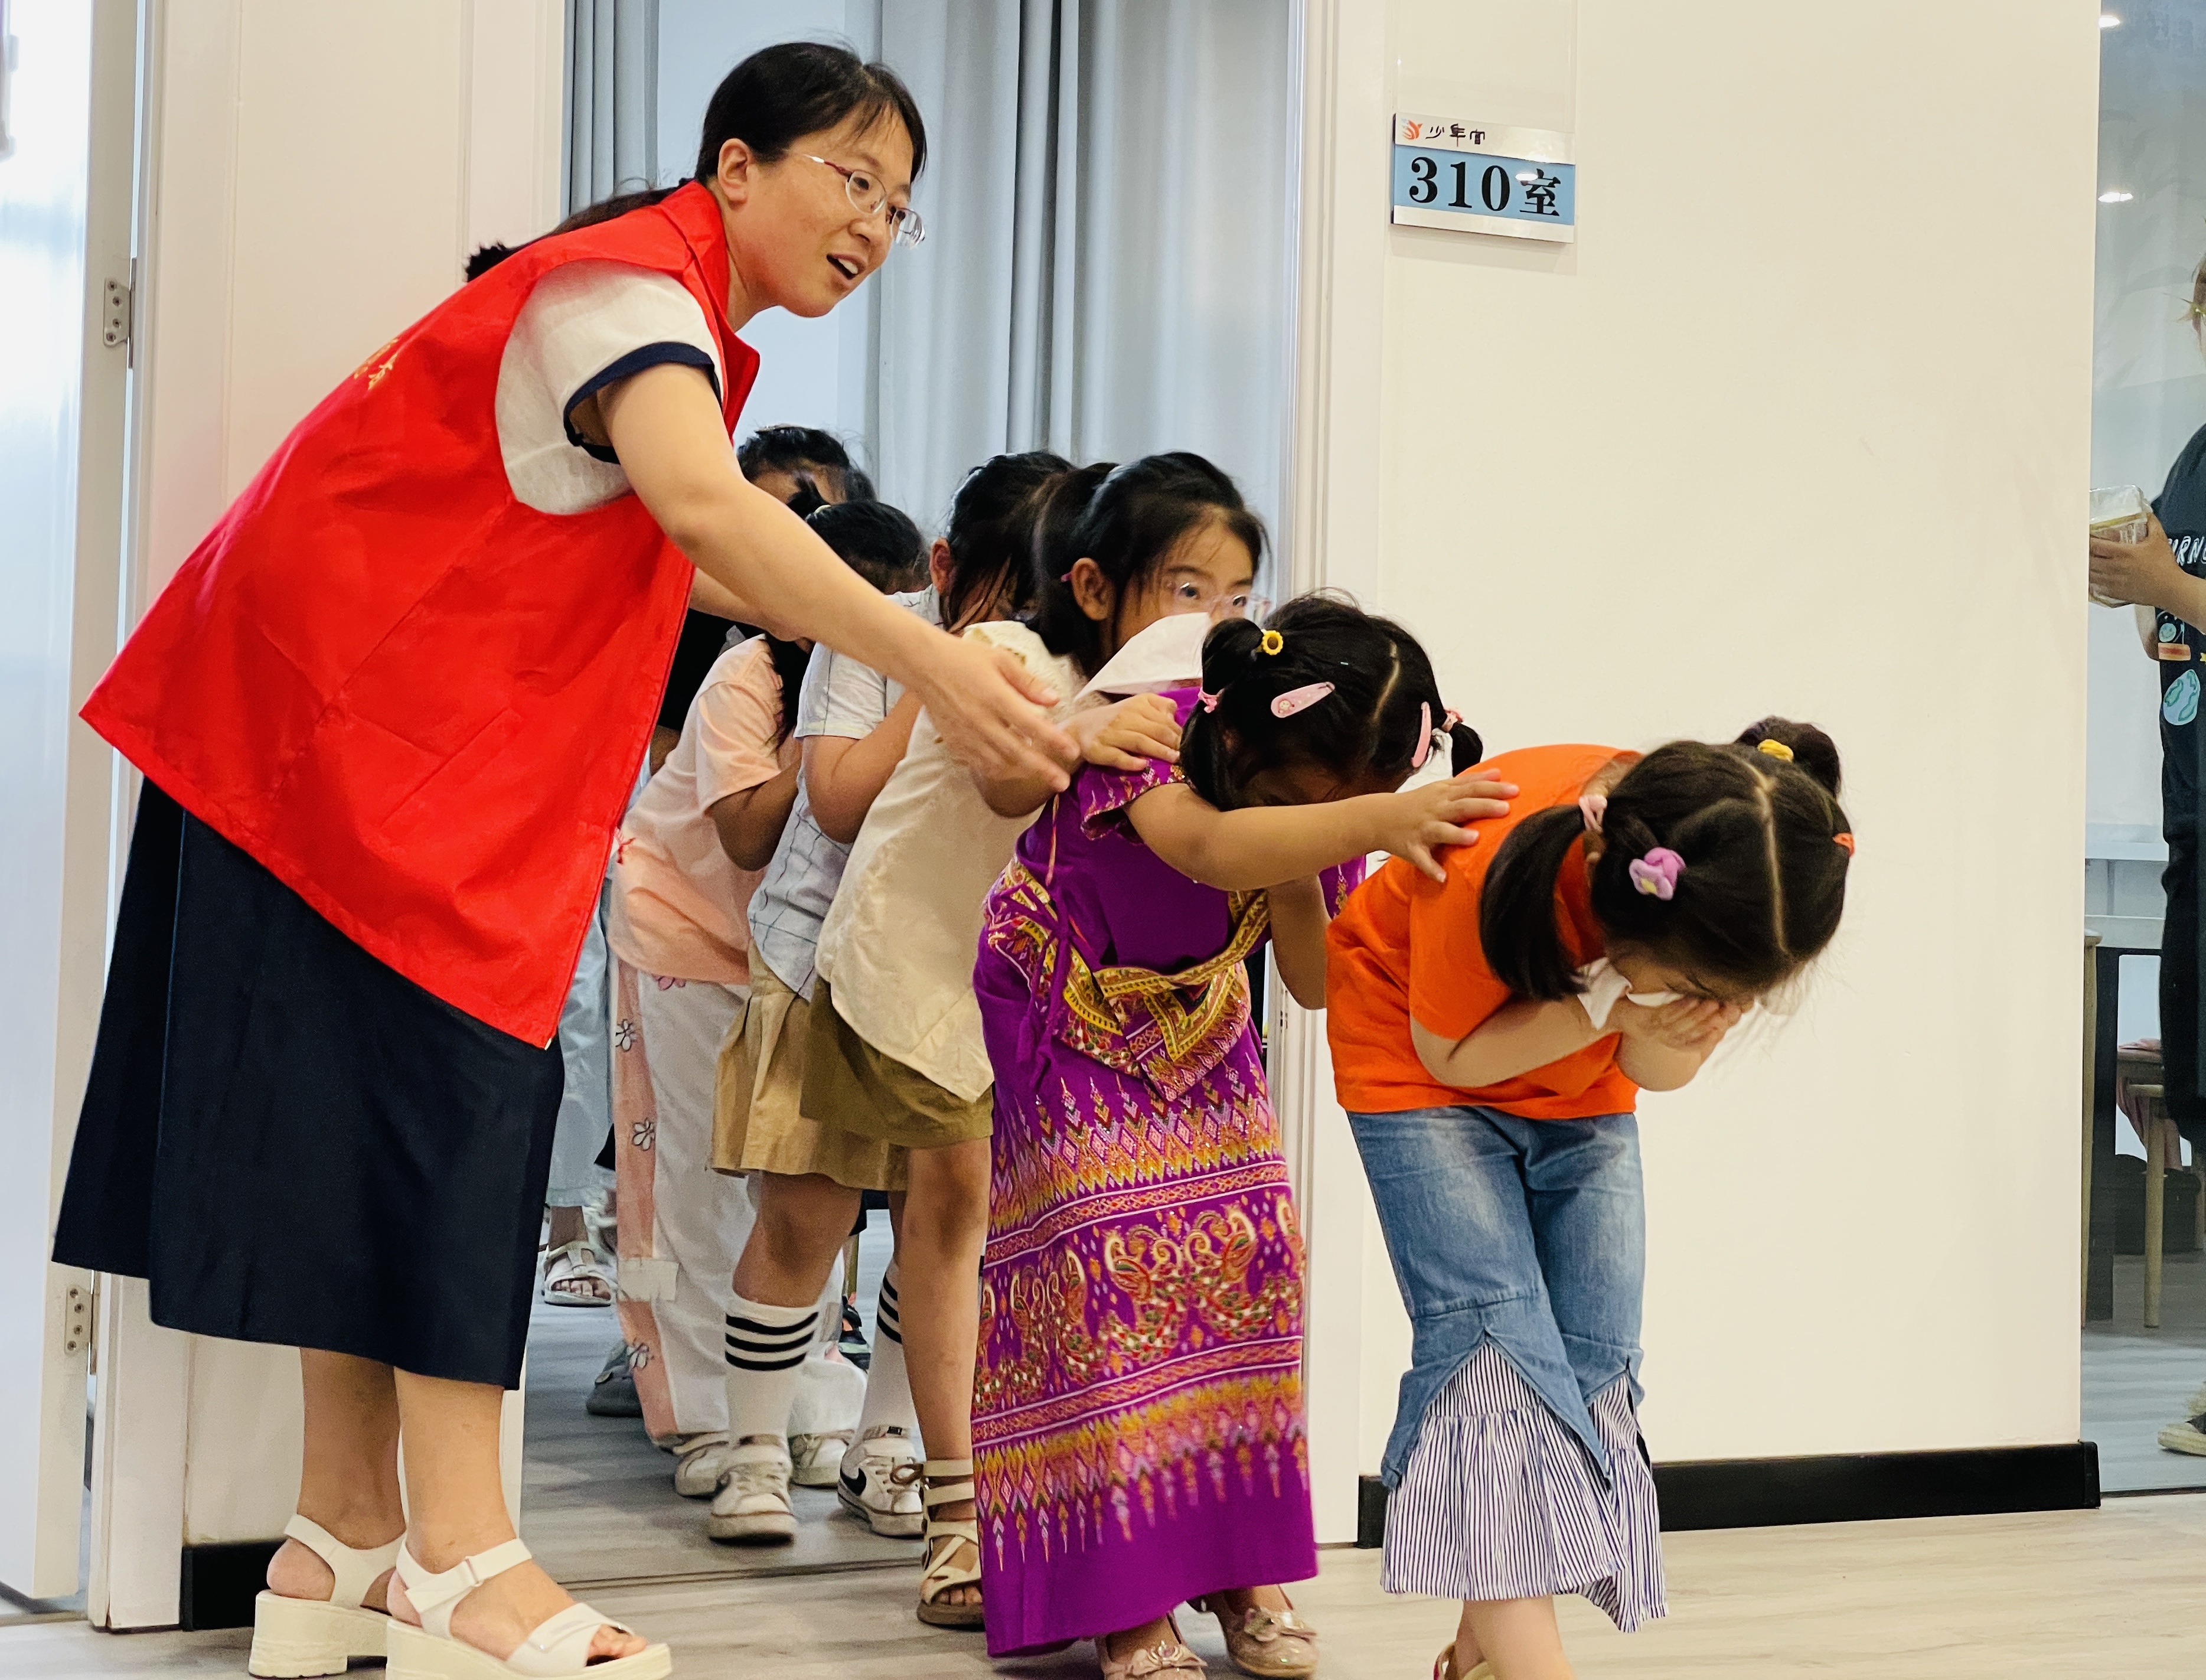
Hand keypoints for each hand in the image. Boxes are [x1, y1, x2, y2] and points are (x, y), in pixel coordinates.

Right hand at [915, 637, 1077, 789]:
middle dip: (1043, 769)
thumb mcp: (1001, 660)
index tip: (1072, 751)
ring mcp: (966, 735)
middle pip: (1017, 752)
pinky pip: (979, 764)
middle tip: (1062, 782)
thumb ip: (1028, 682)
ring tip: (1040, 775)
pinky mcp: (955, 743)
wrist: (925, 666)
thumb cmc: (965, 659)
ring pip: (999, 764)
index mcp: (996, 697)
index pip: (1032, 725)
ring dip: (1022, 772)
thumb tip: (1055, 700)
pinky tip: (1011, 769)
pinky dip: (998, 770)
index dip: (1054, 740)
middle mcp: (981, 721)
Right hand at [1069, 694, 1181, 771]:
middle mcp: (1124, 717)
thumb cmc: (1116, 720)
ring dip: (1158, 751)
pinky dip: (1131, 762)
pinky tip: (1143, 765)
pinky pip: (1117, 756)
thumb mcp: (1137, 706)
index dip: (1178, 733)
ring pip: (1139, 742)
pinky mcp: (1099, 750)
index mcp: (1137, 705)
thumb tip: (1175, 714)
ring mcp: (1111, 734)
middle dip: (1173, 743)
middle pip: (1155, 730)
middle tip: (1185, 755)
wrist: (1081, 728)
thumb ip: (1158, 707)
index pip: (1164, 719)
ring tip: (1173, 759)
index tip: (1189, 744)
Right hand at [1376, 776, 1515, 882]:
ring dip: (1456, 835)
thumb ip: (1469, 781)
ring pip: (1441, 831)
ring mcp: (1423, 829)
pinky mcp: (1412, 848)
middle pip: (1461, 806)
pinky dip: (1430, 868)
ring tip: (1474, 838)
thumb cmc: (1416, 803)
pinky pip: (1421, 859)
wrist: (1378, 817)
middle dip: (1483, 807)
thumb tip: (1498, 773)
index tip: (1515, 790)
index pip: (1471, 788)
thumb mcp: (1441, 787)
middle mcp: (1435, 810)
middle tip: (1505, 809)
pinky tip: (1442, 877)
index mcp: (1443, 795)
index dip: (1493, 788)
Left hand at [1614, 996, 1745, 1053]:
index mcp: (1668, 1042)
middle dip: (1709, 1023)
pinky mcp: (1645, 1018)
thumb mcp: (1663, 1024)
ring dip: (1698, 1014)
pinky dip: (1680, 1007)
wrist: (1616, 1015)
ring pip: (1681, 1024)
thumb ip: (1683, 1022)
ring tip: (1713, 1003)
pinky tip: (1692, 999)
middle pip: (1690, 1033)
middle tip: (1725, 1012)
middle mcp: (1662, 1039)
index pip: (1691, 1045)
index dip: (1707, 1040)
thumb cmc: (1644, 1018)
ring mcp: (1654, 1030)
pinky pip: (1666, 1013)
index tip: (1722, 1030)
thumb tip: (1708, 1015)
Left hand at [2089, 512, 2185, 610]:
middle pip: (2087, 560)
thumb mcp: (2159, 539)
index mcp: (2123, 553)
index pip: (2094, 545)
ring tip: (2085, 562)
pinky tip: (2091, 578)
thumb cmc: (2165, 566)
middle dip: (2084, 554)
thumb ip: (2152, 524)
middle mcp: (2114, 568)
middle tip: (2082, 549)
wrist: (2170, 589)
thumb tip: (2147, 514)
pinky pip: (2095, 588)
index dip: (2086, 540)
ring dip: (2085, 568)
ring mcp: (2112, 582)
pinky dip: (2090, 582)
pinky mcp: (2114, 593)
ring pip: (2089, 574)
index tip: (2085, 536)